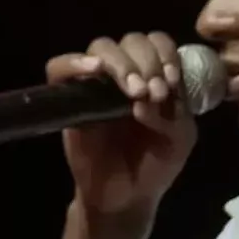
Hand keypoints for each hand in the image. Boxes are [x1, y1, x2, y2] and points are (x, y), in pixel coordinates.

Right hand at [46, 32, 196, 215]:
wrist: (127, 198)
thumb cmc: (156, 164)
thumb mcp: (180, 138)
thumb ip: (175, 112)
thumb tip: (147, 97)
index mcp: (155, 76)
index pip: (158, 42)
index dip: (166, 54)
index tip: (171, 81)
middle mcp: (126, 74)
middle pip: (132, 40)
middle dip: (147, 61)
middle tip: (153, 92)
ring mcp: (96, 85)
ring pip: (101, 47)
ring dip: (121, 63)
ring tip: (134, 91)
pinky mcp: (68, 100)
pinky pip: (58, 68)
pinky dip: (74, 62)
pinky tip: (95, 70)